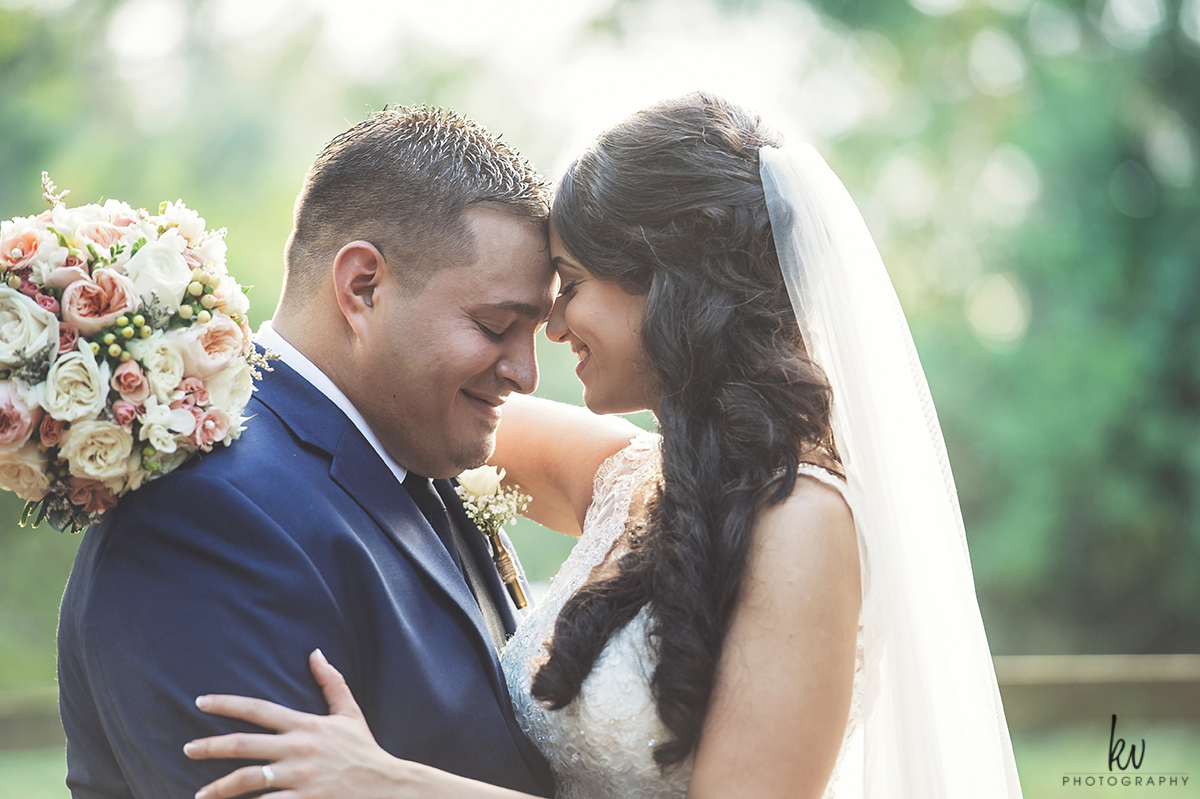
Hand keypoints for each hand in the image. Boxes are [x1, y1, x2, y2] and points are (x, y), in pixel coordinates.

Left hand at [185, 649, 405, 798]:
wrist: (386, 786)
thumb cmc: (364, 749)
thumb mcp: (349, 713)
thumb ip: (331, 682)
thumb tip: (316, 653)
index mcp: (306, 725)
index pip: (259, 710)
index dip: (227, 704)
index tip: (201, 702)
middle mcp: (298, 750)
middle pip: (244, 745)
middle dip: (210, 747)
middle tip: (187, 749)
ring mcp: (299, 779)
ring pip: (248, 780)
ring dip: (219, 789)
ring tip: (199, 795)